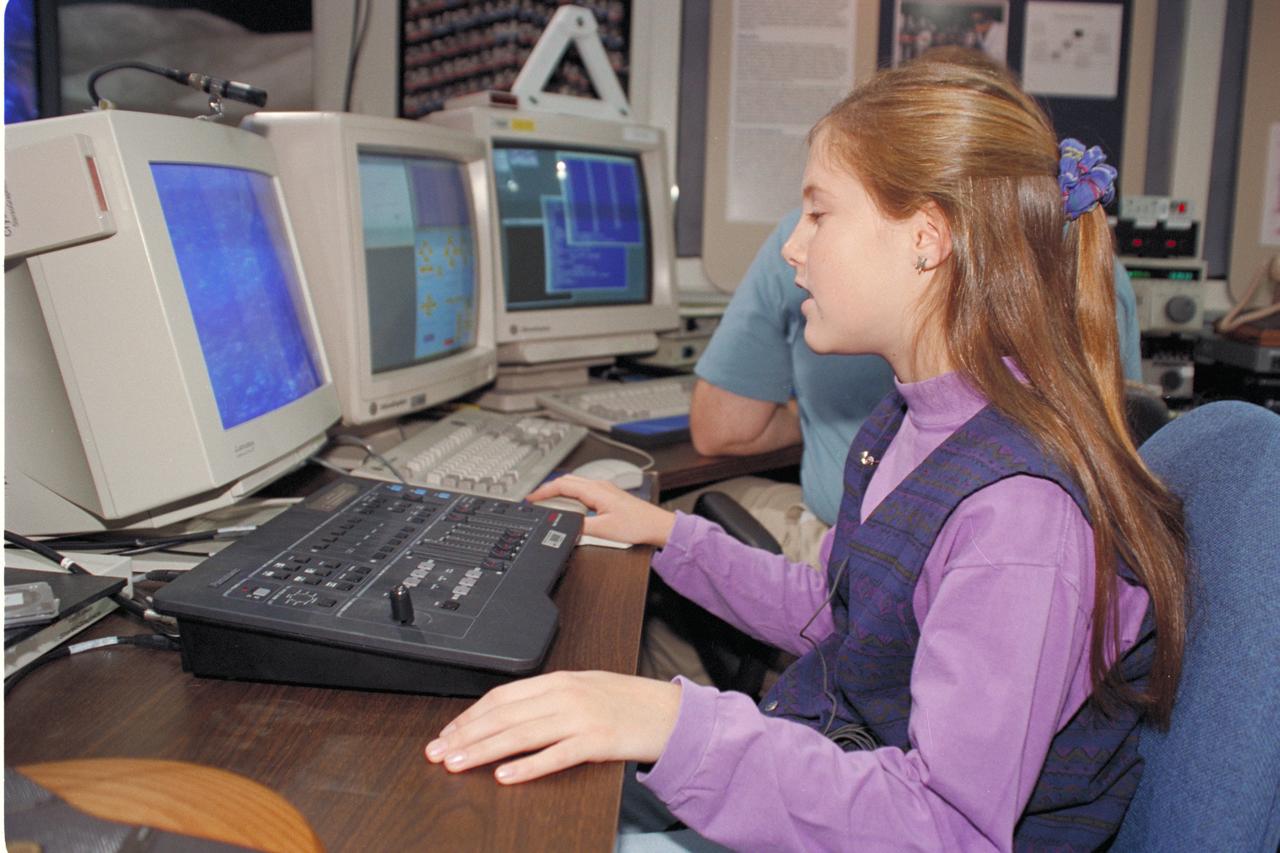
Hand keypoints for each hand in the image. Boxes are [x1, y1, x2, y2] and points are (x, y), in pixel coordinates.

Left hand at [424, 671, 682, 783]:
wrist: (672, 713)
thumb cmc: (628, 703)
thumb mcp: (585, 689)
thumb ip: (549, 698)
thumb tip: (508, 714)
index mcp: (559, 680)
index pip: (502, 697)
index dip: (469, 716)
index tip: (447, 733)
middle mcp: (565, 695)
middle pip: (503, 715)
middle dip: (465, 734)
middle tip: (437, 752)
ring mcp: (581, 718)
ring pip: (520, 734)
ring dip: (483, 750)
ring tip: (457, 763)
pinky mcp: (597, 742)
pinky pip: (555, 756)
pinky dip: (527, 766)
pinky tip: (505, 776)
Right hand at [526, 476, 674, 546]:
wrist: (657, 525)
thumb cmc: (637, 525)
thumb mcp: (603, 531)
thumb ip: (580, 528)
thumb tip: (564, 527)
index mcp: (595, 490)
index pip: (562, 485)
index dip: (543, 491)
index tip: (531, 498)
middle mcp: (599, 486)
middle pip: (567, 481)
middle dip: (548, 489)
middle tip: (535, 500)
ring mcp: (605, 489)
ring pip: (575, 485)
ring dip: (559, 491)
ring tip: (548, 502)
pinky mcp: (609, 495)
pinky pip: (583, 490)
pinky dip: (570, 495)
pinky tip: (569, 505)